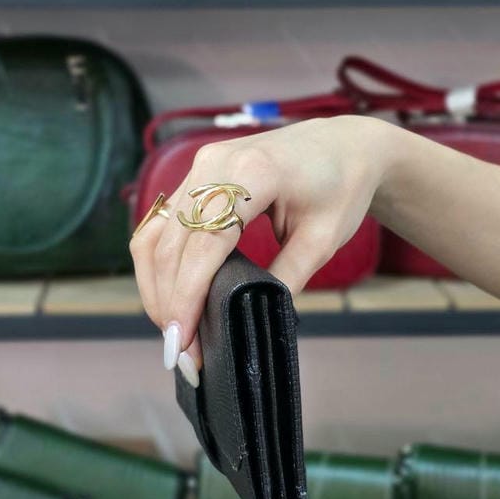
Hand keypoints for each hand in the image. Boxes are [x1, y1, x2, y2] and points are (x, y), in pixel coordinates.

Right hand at [130, 114, 395, 383]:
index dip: (188, 295)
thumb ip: (286, 279)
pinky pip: (163, 223)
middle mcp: (216, 163)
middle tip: (178, 353)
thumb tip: (248, 321)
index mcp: (255, 173)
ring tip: (173, 331)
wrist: (343, 145)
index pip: (206, 242)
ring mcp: (200, 165)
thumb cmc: (340, 188)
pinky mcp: (195, 174)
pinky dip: (159, 265)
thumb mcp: (323, 240)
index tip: (182, 341)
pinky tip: (170, 297)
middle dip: (169, 302)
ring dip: (156, 287)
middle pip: (172, 243)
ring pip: (156, 234)